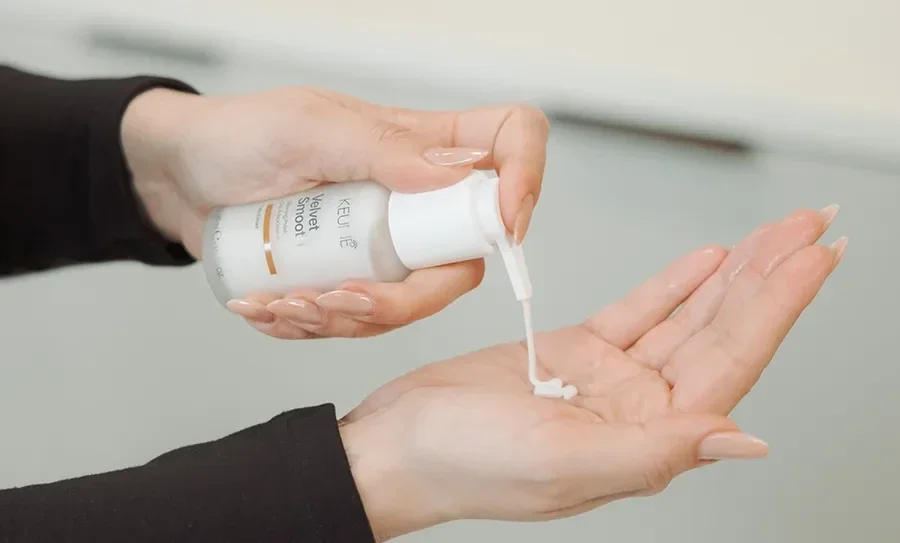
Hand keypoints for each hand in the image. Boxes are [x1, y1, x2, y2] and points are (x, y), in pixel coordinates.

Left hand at [122, 86, 548, 337]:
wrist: (177, 177)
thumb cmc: (238, 135)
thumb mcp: (308, 131)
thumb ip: (384, 149)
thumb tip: (461, 173)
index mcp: (422, 143)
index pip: (509, 143)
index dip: (525, 181)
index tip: (504, 225)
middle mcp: (415, 195)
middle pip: (463, 257)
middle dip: (406, 298)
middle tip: (338, 297)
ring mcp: (384, 240)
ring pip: (410, 301)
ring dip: (348, 320)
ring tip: (284, 304)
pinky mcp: (350, 273)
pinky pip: (359, 318)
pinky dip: (314, 327)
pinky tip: (268, 311)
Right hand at [339, 206, 844, 539]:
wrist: (400, 444)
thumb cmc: (466, 465)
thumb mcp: (565, 462)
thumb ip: (657, 452)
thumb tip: (743, 440)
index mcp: (648, 440)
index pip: (732, 364)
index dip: (778, 309)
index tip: (815, 258)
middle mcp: (639, 410)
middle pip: (720, 333)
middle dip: (770, 279)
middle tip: (808, 226)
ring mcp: (608, 380)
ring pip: (686, 317)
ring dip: (732, 275)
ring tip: (774, 235)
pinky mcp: (574, 353)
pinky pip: (637, 312)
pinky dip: (672, 285)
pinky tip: (706, 260)